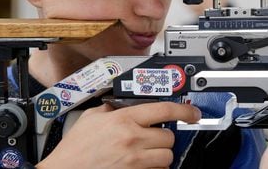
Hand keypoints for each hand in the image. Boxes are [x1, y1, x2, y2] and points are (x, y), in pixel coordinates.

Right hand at [37, 102, 200, 168]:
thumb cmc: (74, 151)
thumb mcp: (91, 119)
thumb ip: (111, 109)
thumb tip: (122, 104)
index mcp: (123, 120)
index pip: (164, 110)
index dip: (184, 110)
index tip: (192, 113)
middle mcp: (132, 139)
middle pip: (169, 137)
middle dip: (163, 138)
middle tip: (152, 138)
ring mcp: (135, 161)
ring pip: (167, 157)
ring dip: (160, 155)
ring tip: (147, 153)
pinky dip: (153, 168)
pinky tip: (142, 165)